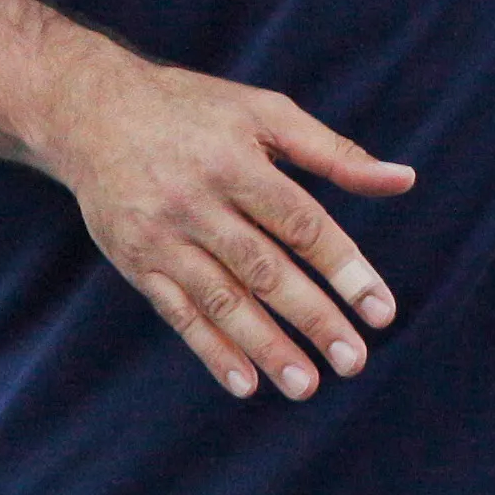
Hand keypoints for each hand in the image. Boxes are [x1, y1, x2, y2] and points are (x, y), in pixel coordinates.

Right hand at [29, 46, 412, 401]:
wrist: (90, 111)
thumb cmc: (195, 110)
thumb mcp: (265, 113)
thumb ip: (334, 153)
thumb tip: (404, 180)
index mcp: (237, 161)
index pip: (300, 223)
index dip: (343, 268)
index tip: (381, 312)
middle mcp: (198, 201)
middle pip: (263, 269)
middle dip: (311, 318)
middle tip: (354, 360)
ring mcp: (162, 235)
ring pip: (220, 299)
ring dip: (265, 346)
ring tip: (307, 385)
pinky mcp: (134, 260)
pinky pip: (176, 312)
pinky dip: (210, 349)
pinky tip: (245, 382)